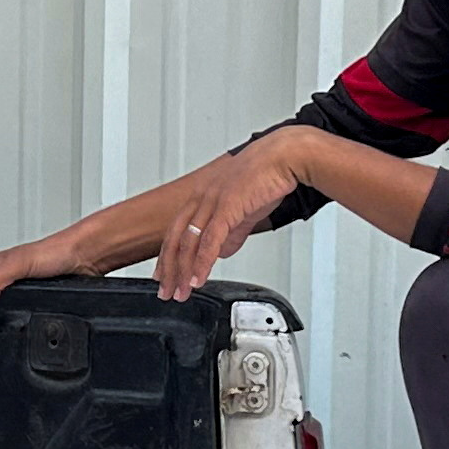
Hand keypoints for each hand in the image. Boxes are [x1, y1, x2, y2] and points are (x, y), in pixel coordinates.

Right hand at [0, 224, 94, 311]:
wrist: (85, 257)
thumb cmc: (54, 251)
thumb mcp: (17, 265)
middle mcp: (10, 276)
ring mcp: (25, 287)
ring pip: (11, 306)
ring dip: (12, 314)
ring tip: (10, 321)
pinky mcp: (41, 296)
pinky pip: (29, 310)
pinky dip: (29, 315)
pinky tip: (30, 318)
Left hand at [147, 142, 300, 300]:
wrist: (284, 157)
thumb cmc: (266, 176)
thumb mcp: (243, 208)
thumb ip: (231, 231)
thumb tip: (222, 251)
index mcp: (202, 196)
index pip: (176, 230)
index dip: (167, 255)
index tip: (163, 275)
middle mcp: (201, 198)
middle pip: (176, 239)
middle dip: (169, 269)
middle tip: (166, 291)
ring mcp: (212, 201)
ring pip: (189, 242)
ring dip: (183, 271)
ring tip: (182, 292)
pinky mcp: (227, 206)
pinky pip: (210, 240)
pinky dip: (202, 263)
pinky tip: (198, 278)